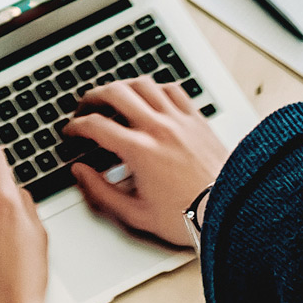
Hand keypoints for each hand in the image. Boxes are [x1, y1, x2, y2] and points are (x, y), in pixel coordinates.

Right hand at [59, 80, 231, 248]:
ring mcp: (179, 120)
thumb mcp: (136, 214)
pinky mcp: (197, 119)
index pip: (96, 125)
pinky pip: (173, 89)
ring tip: (113, 96)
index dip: (76, 127)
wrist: (231, 211)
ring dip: (122, 86)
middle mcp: (158, 128)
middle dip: (93, 97)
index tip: (71, 132)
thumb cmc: (189, 217)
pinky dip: (155, 88)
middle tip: (85, 107)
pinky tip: (150, 96)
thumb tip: (80, 173)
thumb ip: (101, 192)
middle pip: (115, 93)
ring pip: (143, 84)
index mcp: (139, 151)